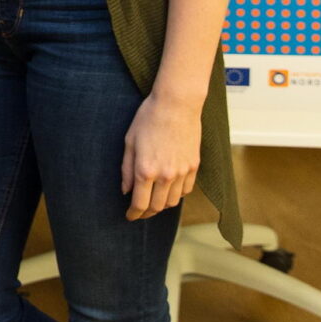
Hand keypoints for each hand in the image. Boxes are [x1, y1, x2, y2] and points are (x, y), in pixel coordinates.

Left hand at [121, 92, 200, 219]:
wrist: (176, 105)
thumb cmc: (148, 119)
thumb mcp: (129, 142)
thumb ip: (127, 170)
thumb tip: (125, 190)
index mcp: (146, 170)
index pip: (140, 204)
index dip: (133, 214)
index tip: (129, 216)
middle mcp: (166, 175)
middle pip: (157, 207)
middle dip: (146, 213)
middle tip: (139, 212)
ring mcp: (183, 172)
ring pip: (174, 201)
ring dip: (162, 205)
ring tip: (153, 201)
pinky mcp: (194, 166)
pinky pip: (186, 190)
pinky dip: (177, 195)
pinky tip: (169, 190)